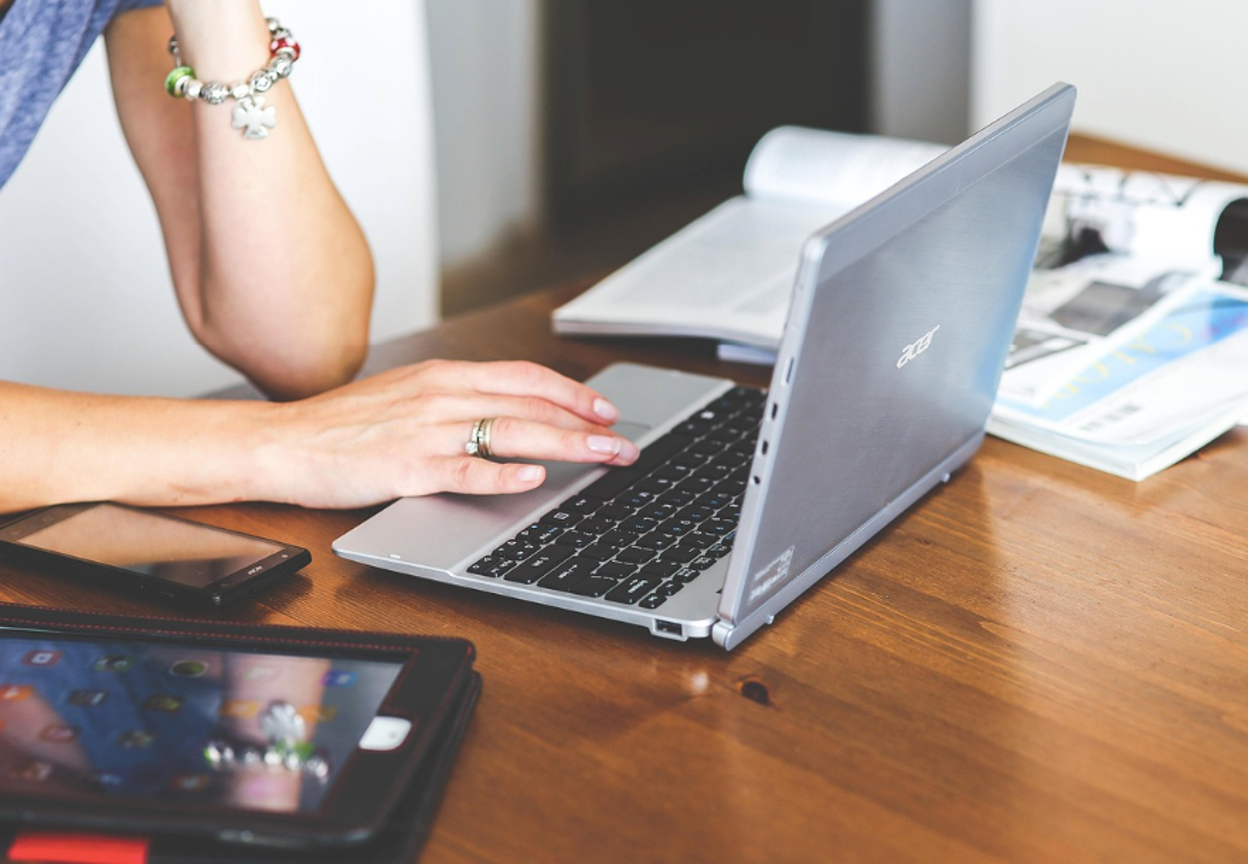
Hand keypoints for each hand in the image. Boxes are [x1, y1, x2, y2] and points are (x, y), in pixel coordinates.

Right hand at [259, 360, 640, 507]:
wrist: (283, 442)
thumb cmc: (344, 425)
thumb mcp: (408, 396)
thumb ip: (457, 401)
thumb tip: (509, 415)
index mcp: (444, 376)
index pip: (525, 377)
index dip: (572, 393)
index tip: (605, 410)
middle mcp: (441, 395)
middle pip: (530, 405)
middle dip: (586, 425)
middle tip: (623, 444)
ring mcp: (425, 431)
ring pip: (511, 432)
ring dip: (565, 445)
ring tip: (602, 458)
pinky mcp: (407, 468)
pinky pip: (464, 469)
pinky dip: (502, 474)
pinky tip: (533, 479)